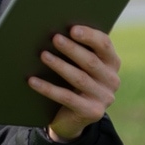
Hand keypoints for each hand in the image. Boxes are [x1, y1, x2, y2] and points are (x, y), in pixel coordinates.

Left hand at [28, 25, 120, 142]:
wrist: (74, 116)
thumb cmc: (74, 78)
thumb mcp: (79, 63)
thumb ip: (76, 48)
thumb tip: (53, 30)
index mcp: (111, 62)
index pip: (104, 44)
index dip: (89, 35)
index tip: (72, 29)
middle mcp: (112, 80)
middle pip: (91, 61)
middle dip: (72, 49)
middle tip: (55, 38)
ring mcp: (104, 97)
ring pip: (79, 78)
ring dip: (60, 65)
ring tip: (43, 55)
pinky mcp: (92, 112)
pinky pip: (66, 98)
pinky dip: (48, 88)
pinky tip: (32, 80)